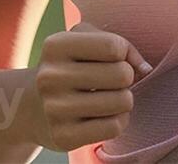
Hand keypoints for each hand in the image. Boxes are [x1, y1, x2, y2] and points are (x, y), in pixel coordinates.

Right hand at [29, 21, 151, 150]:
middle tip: (111, 82)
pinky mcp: (63, 136)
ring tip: (109, 97)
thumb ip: (120, 44)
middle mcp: (50, 76)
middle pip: (122, 74)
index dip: (122, 53)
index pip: (113, 46)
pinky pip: (115, 127)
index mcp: (55, 46)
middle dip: (126, 77)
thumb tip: (146, 69)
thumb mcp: (84, 41)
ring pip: (122, 101)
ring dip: (124, 99)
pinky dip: (119, 120)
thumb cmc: (69, 67)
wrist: (31, 108)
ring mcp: (55, 109)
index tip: (110, 60)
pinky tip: (105, 116)